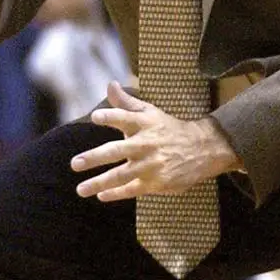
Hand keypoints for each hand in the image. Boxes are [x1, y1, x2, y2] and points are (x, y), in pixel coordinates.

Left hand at [71, 82, 241, 199]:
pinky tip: (101, 195)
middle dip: (95, 158)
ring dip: (100, 182)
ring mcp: (151, 165)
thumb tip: (109, 84)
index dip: (111, 117)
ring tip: (81, 189)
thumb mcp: (150, 112)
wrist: (204, 149)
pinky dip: (116, 193)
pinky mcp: (157, 182)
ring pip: (122, 175)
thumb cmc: (169, 129)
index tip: (95, 117)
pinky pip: (132, 189)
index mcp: (144, 124)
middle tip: (75, 163)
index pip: (126, 118)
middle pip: (118, 151)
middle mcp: (146, 144)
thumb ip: (126, 101)